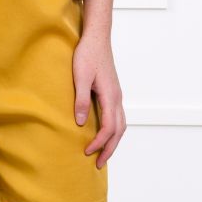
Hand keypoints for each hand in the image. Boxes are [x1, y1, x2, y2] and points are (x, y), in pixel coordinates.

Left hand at [72, 33, 126, 168]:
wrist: (97, 37)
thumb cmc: (87, 54)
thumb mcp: (79, 76)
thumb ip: (81, 99)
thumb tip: (81, 124)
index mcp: (110, 96)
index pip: (109, 128)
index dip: (99, 143)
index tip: (87, 152)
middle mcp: (117, 97)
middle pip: (119, 131)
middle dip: (110, 149)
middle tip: (99, 164)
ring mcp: (117, 94)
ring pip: (121, 124)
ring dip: (113, 141)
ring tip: (103, 153)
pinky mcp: (113, 91)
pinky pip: (118, 116)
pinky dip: (114, 130)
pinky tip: (104, 132)